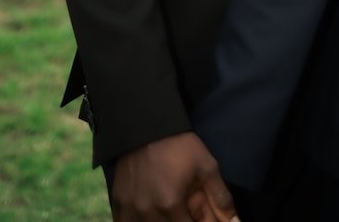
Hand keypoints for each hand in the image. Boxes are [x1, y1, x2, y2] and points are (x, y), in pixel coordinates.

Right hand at [111, 131, 238, 220]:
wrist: (147, 126)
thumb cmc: (180, 147)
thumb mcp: (206, 167)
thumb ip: (221, 199)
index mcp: (170, 205)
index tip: (199, 220)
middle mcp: (147, 213)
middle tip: (185, 213)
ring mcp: (129, 211)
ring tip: (170, 214)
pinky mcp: (118, 206)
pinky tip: (150, 217)